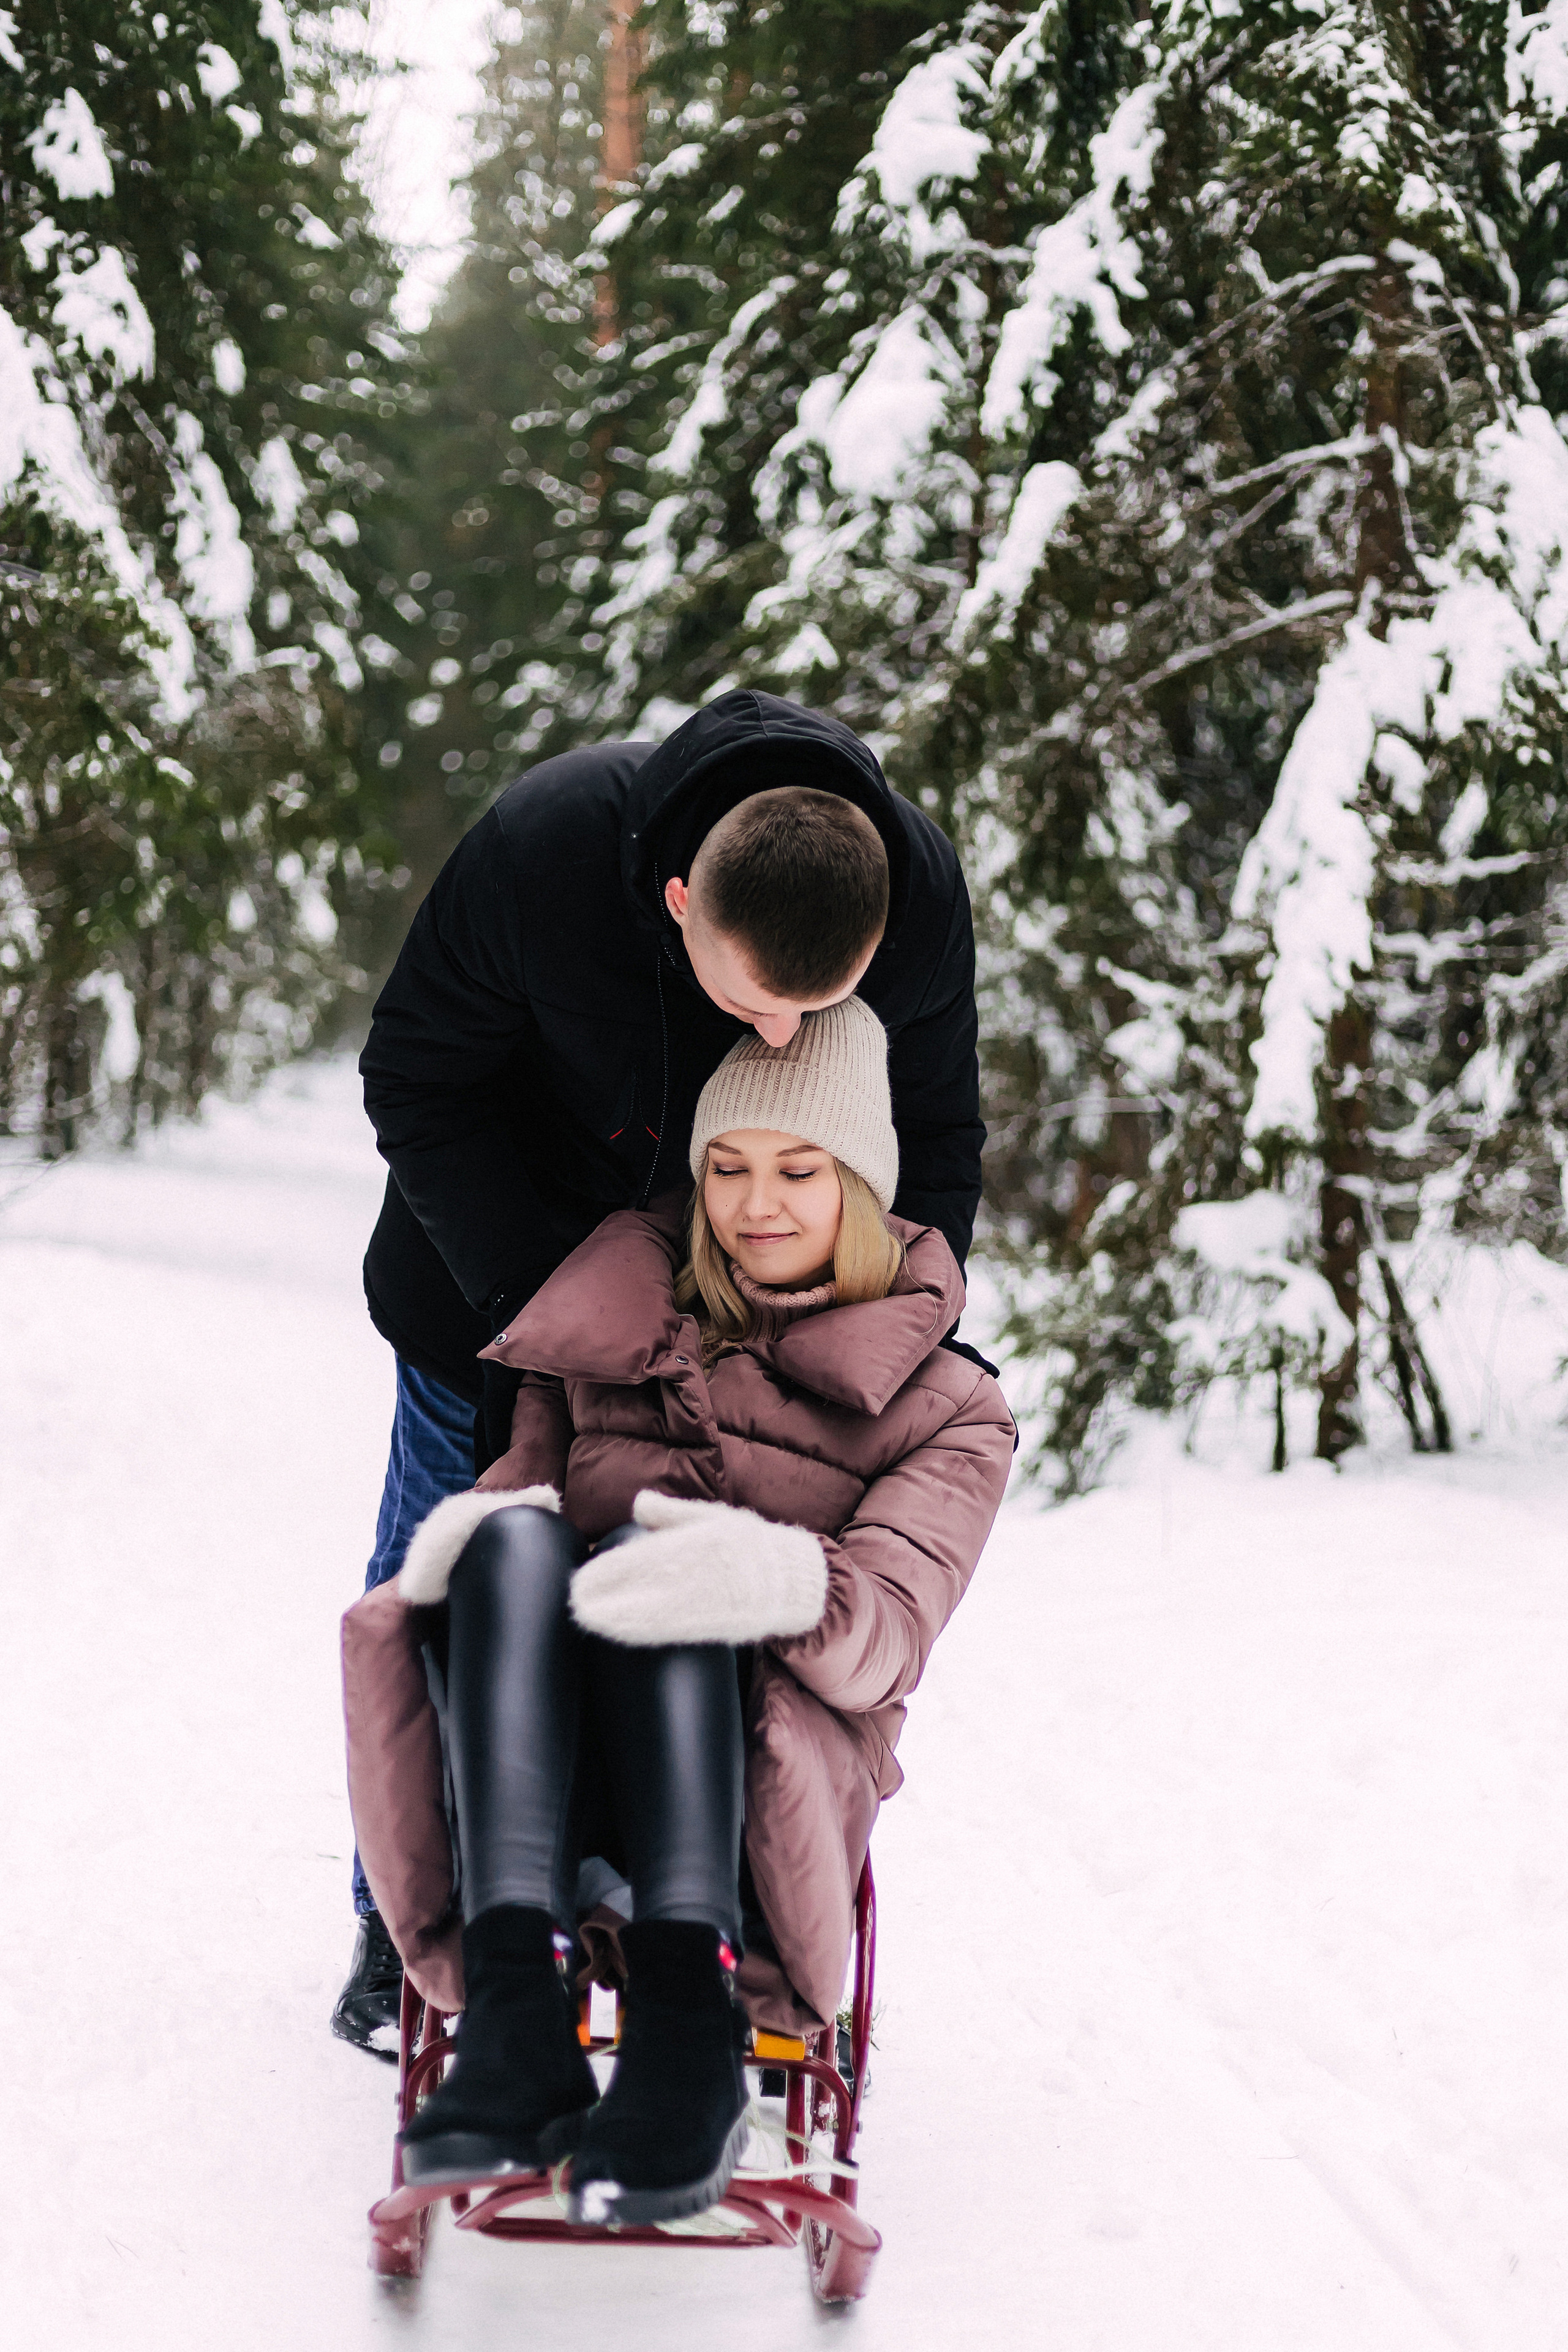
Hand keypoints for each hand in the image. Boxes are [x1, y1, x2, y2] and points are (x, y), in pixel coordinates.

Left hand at [568, 1490, 826, 1646]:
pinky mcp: (717, 1623)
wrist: (793, 1579)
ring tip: (589, 1621)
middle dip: (611, 1594)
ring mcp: (712, 1600)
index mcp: (704, 1541)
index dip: (616, 1568)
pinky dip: (646, 1632)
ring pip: (659, 1611)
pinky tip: (622, 1634)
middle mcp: (706, 1572)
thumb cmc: (751, 1543)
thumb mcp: (715, 1517)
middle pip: (649, 1585)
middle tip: (576, 1601)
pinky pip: (676, 1628)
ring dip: (620, 1618)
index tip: (586, 1575)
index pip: (651, 1555)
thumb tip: (639, 1504)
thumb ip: (674, 1514)